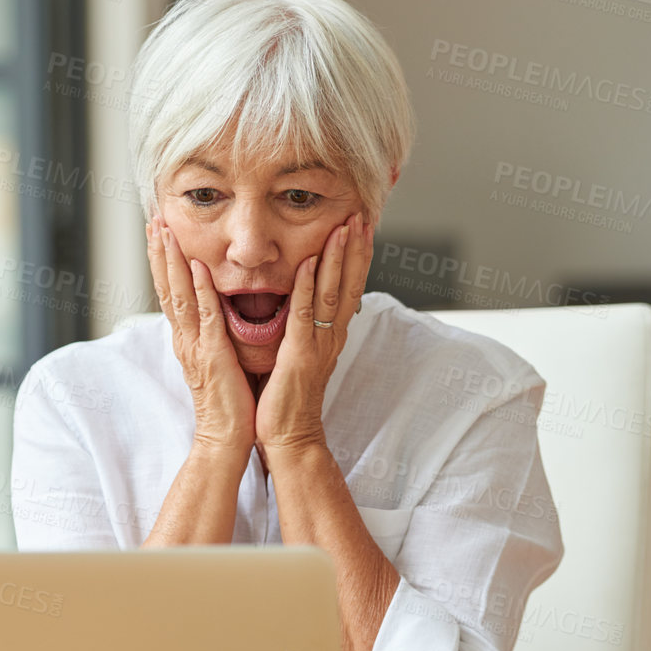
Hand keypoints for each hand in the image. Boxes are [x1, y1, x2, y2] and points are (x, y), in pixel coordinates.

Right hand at [146, 215, 255, 459]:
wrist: (225, 436)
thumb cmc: (227, 401)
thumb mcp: (216, 358)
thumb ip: (212, 333)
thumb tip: (215, 310)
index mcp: (186, 338)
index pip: (170, 292)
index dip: (163, 261)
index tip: (159, 232)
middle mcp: (184, 338)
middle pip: (166, 287)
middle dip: (159, 252)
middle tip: (154, 219)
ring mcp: (195, 345)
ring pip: (179, 295)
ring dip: (172, 261)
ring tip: (165, 231)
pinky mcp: (212, 355)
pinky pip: (205, 317)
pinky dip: (200, 290)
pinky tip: (198, 266)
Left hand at [256, 213, 373, 456]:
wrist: (290, 436)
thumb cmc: (288, 399)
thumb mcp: (299, 355)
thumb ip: (304, 329)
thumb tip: (303, 305)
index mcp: (330, 335)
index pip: (350, 287)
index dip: (357, 256)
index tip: (361, 226)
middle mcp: (330, 336)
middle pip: (350, 283)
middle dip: (356, 248)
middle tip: (362, 214)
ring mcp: (317, 344)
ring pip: (333, 292)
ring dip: (339, 258)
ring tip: (345, 226)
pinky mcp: (297, 354)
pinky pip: (304, 315)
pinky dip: (308, 287)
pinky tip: (310, 262)